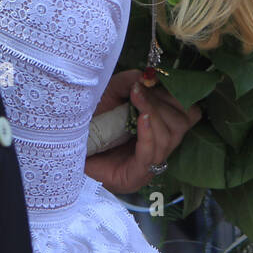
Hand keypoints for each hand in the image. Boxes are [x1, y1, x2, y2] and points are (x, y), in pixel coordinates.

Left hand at [84, 69, 202, 193]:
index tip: (154, 80)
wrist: (65, 148)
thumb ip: (130, 82)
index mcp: (163, 129)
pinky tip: (141, 119)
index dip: (176, 95)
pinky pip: (150, 153)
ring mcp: (150, 165)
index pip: (187, 114)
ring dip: (154, 115)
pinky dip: (148, 134)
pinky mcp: (136, 176)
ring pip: (168, 137)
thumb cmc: (91, 121)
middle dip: (162, 104)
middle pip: (181, 124)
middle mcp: (161, 148)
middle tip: (140, 91)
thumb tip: (148, 76)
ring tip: (137, 100)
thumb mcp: (112, 94)